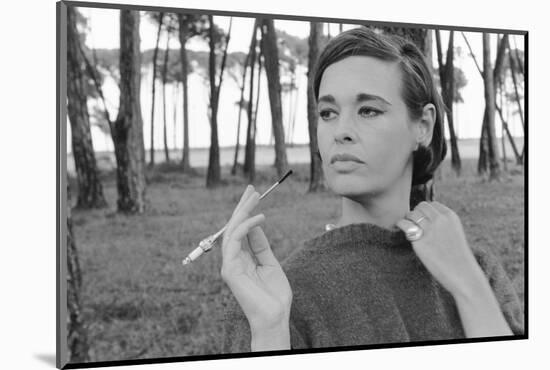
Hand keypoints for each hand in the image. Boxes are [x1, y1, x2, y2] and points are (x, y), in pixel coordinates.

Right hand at [220, 185, 292, 335]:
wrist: (274, 316)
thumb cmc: (274, 294)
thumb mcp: (270, 263)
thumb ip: (260, 245)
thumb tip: (255, 225)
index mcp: (240, 259)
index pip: (239, 231)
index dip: (245, 212)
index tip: (254, 196)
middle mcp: (232, 260)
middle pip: (233, 227)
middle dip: (242, 206)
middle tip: (252, 189)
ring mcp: (229, 265)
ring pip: (232, 231)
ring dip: (243, 211)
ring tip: (256, 197)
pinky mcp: (230, 270)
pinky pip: (235, 242)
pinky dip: (246, 227)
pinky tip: (259, 218)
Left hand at [396, 201, 484, 299]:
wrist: (462, 273)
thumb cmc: (457, 255)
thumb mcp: (454, 232)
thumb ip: (442, 223)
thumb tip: (424, 218)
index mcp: (450, 216)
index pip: (432, 204)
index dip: (425, 212)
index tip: (424, 221)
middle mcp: (440, 220)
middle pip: (421, 206)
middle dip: (416, 214)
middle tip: (416, 226)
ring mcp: (430, 229)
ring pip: (412, 214)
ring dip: (409, 220)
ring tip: (411, 230)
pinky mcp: (420, 240)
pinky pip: (405, 225)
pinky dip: (402, 226)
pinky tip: (404, 232)